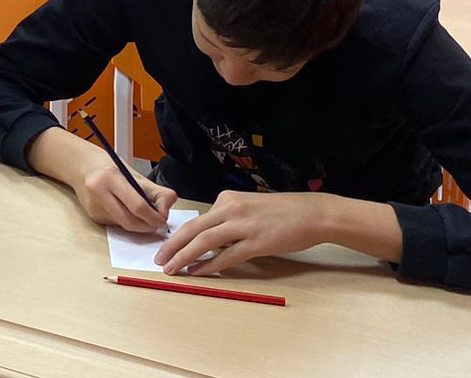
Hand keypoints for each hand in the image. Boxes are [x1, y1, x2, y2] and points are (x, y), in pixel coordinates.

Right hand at [73, 152, 177, 233]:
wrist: (81, 166)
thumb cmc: (109, 167)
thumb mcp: (134, 173)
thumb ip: (156, 192)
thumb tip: (165, 212)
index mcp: (110, 178)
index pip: (138, 206)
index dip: (154, 217)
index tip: (163, 219)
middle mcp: (99, 193)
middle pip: (130, 221)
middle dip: (148, 226)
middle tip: (157, 222)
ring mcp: (94, 207)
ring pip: (124, 226)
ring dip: (138, 225)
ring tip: (143, 214)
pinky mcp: (94, 217)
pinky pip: (117, 225)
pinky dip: (126, 221)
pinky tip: (125, 210)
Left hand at [157, 191, 335, 276]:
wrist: (311, 213)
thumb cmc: (281, 212)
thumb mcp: (247, 207)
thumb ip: (227, 218)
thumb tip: (208, 239)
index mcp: (226, 198)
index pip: (196, 220)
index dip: (178, 235)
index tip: (166, 246)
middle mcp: (230, 208)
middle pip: (194, 229)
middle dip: (173, 246)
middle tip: (159, 259)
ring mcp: (243, 225)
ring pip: (205, 242)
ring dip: (185, 257)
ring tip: (172, 269)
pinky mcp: (257, 242)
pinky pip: (227, 256)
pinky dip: (209, 266)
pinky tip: (197, 273)